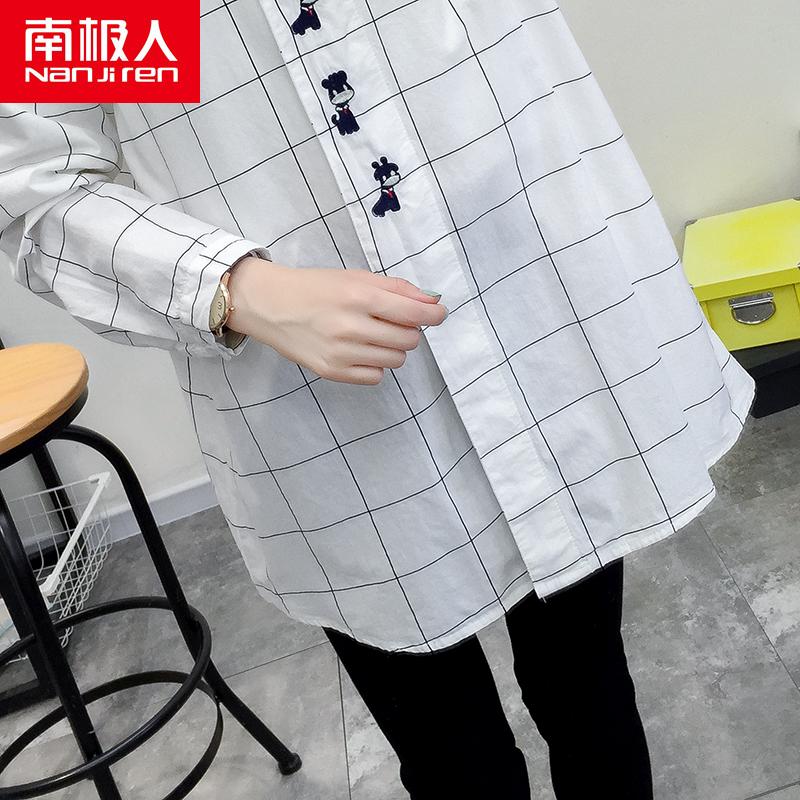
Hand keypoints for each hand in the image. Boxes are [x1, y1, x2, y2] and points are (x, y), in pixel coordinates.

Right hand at [225, 257, 448, 384]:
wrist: (270, 306)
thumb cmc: (316, 288)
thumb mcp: (355, 277)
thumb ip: (396, 289)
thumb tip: (431, 302)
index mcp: (359, 297)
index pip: (413, 313)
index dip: (434, 315)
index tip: (438, 315)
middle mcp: (351, 327)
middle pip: (409, 340)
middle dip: (409, 330)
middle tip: (392, 322)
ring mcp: (341, 353)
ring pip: (395, 360)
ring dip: (392, 348)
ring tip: (373, 335)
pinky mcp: (332, 372)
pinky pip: (376, 377)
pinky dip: (375, 365)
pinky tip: (359, 351)